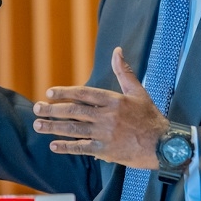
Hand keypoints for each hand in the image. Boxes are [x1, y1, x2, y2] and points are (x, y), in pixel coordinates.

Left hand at [32, 47, 167, 168]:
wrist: (163, 145)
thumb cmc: (150, 116)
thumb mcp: (138, 92)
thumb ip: (124, 71)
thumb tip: (117, 50)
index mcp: (114, 100)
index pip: (84, 93)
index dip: (65, 92)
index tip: (49, 92)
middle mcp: (107, 116)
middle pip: (74, 111)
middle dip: (53, 109)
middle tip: (37, 108)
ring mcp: (105, 134)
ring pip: (74, 129)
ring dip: (53, 127)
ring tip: (38, 125)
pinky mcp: (106, 150)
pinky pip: (82, 148)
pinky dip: (66, 147)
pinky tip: (53, 145)